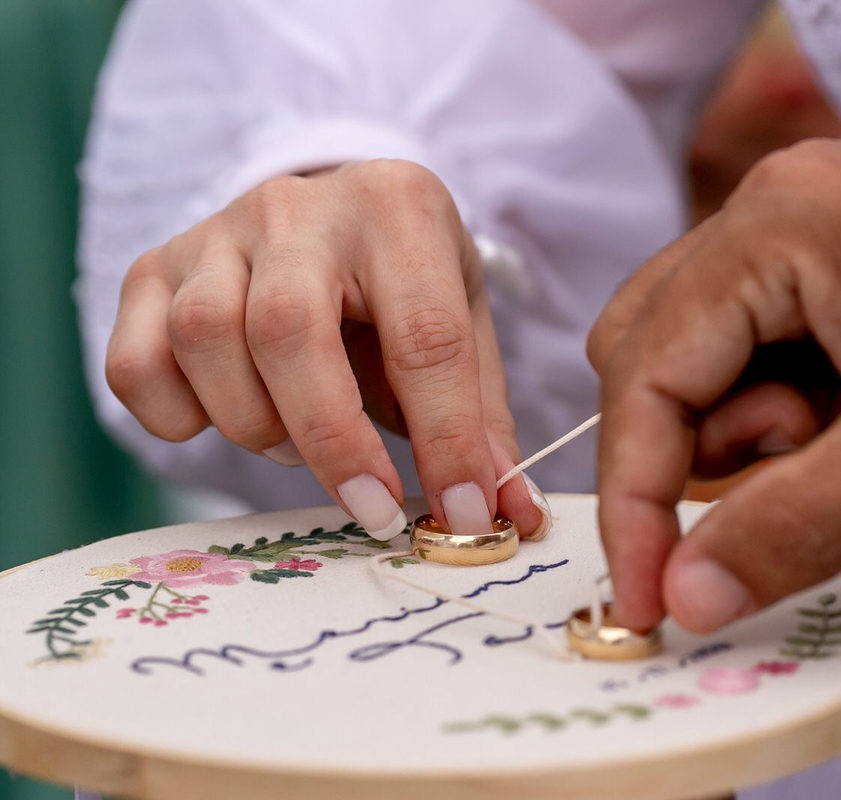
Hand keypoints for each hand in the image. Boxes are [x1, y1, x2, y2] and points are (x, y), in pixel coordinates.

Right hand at [106, 160, 546, 539]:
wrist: (331, 213)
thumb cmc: (406, 284)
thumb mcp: (465, 329)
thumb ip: (484, 424)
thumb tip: (513, 520)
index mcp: (399, 208)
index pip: (425, 335)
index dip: (445, 440)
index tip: (460, 517)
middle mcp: (299, 207)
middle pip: (289, 329)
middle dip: (334, 442)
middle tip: (374, 507)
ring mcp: (216, 232)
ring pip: (205, 339)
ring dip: (257, 423)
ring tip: (303, 440)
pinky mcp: (153, 267)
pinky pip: (136, 364)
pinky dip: (177, 418)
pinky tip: (231, 414)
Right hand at [589, 140, 840, 632]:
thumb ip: (799, 524)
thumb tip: (686, 596)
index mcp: (778, 226)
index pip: (645, 373)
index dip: (633, 499)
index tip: (645, 597)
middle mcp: (775, 215)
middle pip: (654, 360)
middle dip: (701, 452)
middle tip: (787, 494)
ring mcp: (808, 236)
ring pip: (709, 367)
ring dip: (759, 437)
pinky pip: (767, 359)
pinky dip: (795, 418)